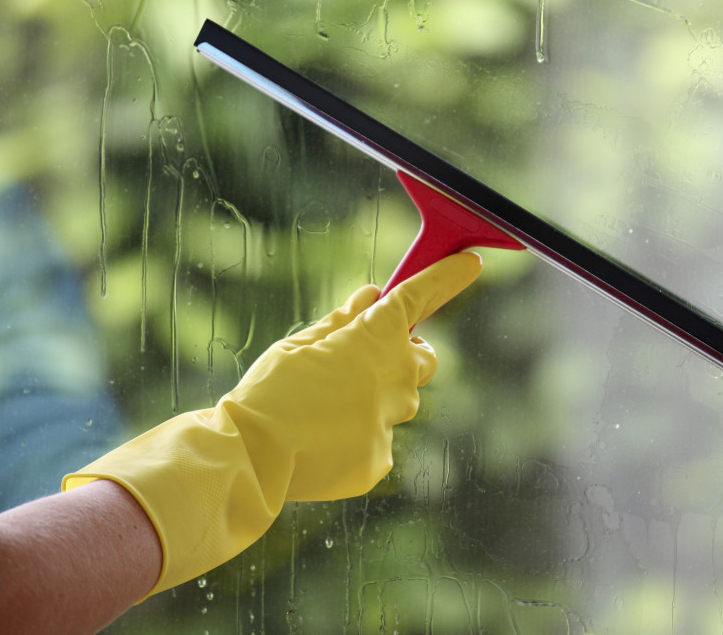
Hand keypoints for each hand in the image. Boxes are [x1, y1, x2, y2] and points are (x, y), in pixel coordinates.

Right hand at [62, 252, 481, 595]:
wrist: (253, 455)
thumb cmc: (271, 390)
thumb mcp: (300, 343)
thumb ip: (342, 321)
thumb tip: (371, 296)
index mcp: (375, 337)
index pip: (421, 296)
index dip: (447, 276)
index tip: (469, 263)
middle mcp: (396, 376)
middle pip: (423, 360)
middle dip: (406, 356)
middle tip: (366, 361)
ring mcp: (391, 420)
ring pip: (397, 404)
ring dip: (373, 400)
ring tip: (322, 410)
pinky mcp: (380, 458)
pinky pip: (377, 440)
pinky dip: (355, 438)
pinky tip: (320, 442)